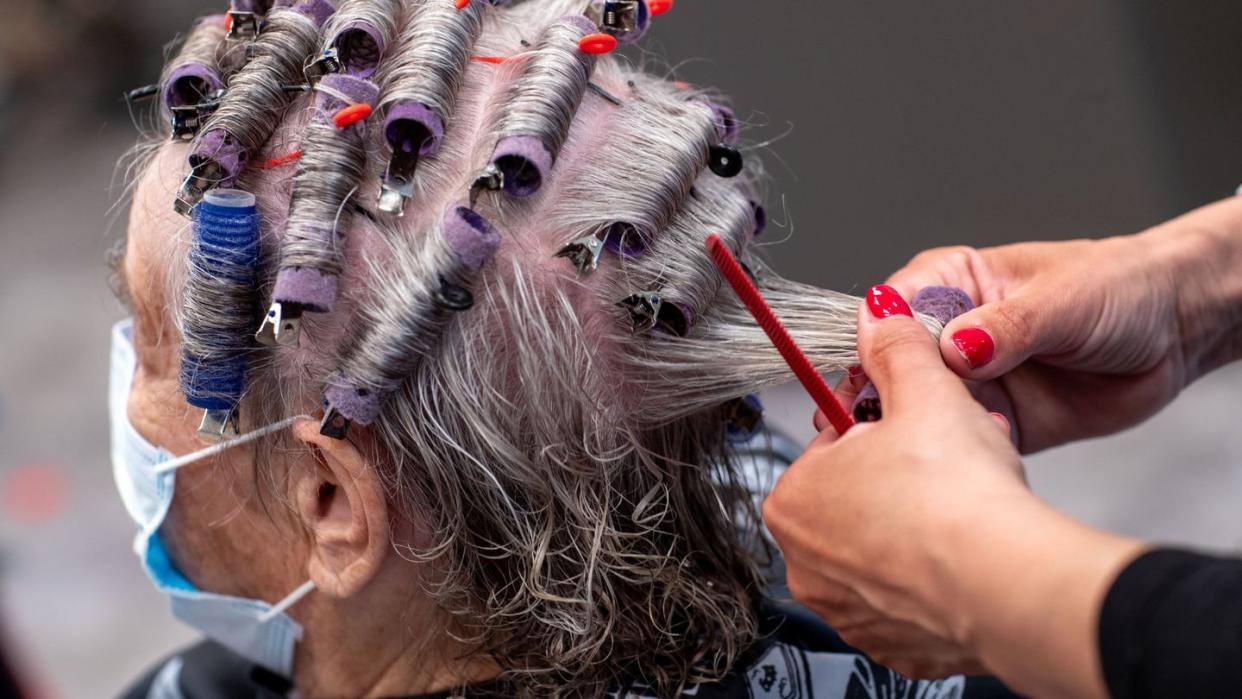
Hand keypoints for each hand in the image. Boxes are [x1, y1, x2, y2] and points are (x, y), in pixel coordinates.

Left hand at [768, 285, 1027, 677]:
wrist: (1005, 586)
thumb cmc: (956, 497)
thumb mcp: (925, 391)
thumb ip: (896, 348)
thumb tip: (879, 315)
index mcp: (794, 498)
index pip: (833, 445)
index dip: (884, 426)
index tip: (916, 425)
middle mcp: (806, 563)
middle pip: (859, 499)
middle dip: (906, 475)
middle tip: (949, 463)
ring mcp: (847, 611)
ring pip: (887, 550)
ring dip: (923, 524)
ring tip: (969, 505)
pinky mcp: (893, 646)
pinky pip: (913, 602)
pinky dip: (939, 580)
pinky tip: (971, 557)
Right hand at [882, 197, 1241, 451]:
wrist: (1178, 329)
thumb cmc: (1120, 287)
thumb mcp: (1060, 299)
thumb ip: (1005, 327)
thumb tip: (955, 349)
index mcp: (952, 282)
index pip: (892, 310)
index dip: (876, 341)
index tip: (873, 371)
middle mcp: (951, 332)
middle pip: (893, 367)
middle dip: (884, 394)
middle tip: (885, 419)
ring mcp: (971, 380)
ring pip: (920, 409)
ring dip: (920, 429)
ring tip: (931, 442)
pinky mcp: (996, 421)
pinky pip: (961, 443)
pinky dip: (961, 454)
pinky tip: (972, 456)